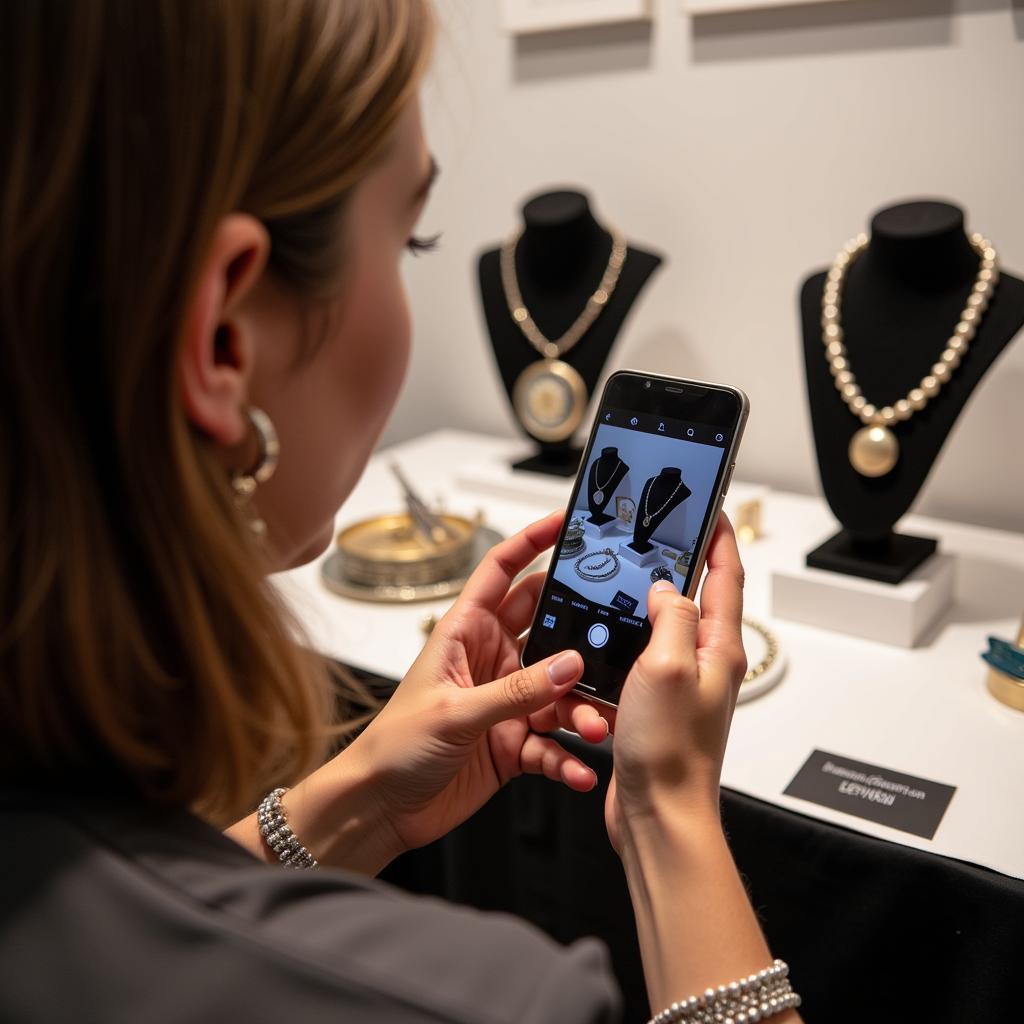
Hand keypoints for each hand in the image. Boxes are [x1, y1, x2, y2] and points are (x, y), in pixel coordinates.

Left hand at [348, 510, 599, 858]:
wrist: (380, 807)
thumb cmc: (395, 745)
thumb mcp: (455, 711)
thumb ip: (516, 690)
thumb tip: (571, 664)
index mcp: (466, 632)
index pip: (502, 572)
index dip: (532, 541)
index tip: (567, 522)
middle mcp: (491, 660)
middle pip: (548, 628)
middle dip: (583, 636)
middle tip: (617, 639)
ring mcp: (506, 702)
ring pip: (560, 692)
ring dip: (581, 710)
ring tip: (596, 728)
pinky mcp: (514, 743)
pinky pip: (553, 743)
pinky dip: (569, 758)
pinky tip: (581, 772)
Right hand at [605, 513, 746, 853]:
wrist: (658, 816)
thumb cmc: (670, 752)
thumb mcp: (670, 666)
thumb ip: (672, 617)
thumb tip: (666, 588)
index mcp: (718, 649)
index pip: (725, 577)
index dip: (718, 538)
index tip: (707, 508)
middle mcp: (703, 664)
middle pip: (696, 599)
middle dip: (678, 564)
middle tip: (655, 536)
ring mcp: (679, 685)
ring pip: (662, 630)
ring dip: (643, 605)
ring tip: (621, 582)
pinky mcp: (654, 706)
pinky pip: (639, 662)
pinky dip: (621, 645)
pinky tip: (599, 641)